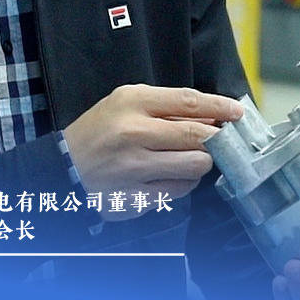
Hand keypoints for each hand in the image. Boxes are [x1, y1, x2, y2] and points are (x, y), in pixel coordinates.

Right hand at [64, 84, 243, 219]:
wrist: (63, 167)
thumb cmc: (99, 130)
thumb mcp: (125, 103)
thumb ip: (165, 107)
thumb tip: (210, 118)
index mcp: (131, 102)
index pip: (188, 102)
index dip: (219, 107)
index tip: (237, 112)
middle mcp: (134, 133)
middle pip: (198, 136)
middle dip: (216, 139)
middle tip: (220, 139)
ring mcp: (134, 168)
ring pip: (194, 166)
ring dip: (201, 162)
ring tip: (190, 158)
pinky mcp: (135, 197)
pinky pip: (179, 192)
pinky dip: (184, 183)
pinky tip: (173, 176)